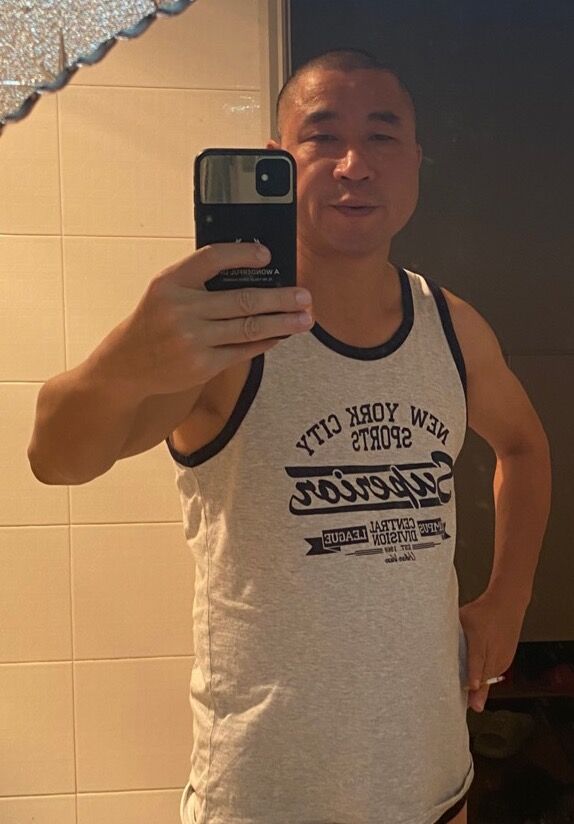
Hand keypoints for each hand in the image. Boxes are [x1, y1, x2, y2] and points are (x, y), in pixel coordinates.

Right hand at [94, 243, 312, 397]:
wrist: (126, 364)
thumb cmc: (153, 322)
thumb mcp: (165, 291)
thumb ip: (199, 280)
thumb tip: (253, 273)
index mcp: (170, 283)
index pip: (212, 259)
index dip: (243, 254)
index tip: (267, 254)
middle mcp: (179, 310)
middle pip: (242, 299)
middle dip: (280, 298)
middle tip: (304, 295)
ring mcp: (191, 340)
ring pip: (248, 328)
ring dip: (282, 323)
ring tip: (303, 318)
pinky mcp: (201, 366)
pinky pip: (242, 351)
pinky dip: (265, 342)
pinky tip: (279, 335)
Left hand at [459, 589, 525, 711]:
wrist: (508, 605)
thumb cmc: (482, 611)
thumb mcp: (464, 617)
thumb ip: (451, 631)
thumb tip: (432, 639)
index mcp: (480, 638)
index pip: (477, 658)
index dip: (474, 674)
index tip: (470, 686)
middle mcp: (494, 650)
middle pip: (485, 676)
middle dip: (475, 693)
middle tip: (464, 707)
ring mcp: (502, 657)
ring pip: (489, 679)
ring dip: (478, 689)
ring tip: (467, 701)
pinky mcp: (506, 662)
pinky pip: (494, 675)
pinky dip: (484, 680)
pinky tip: (474, 684)